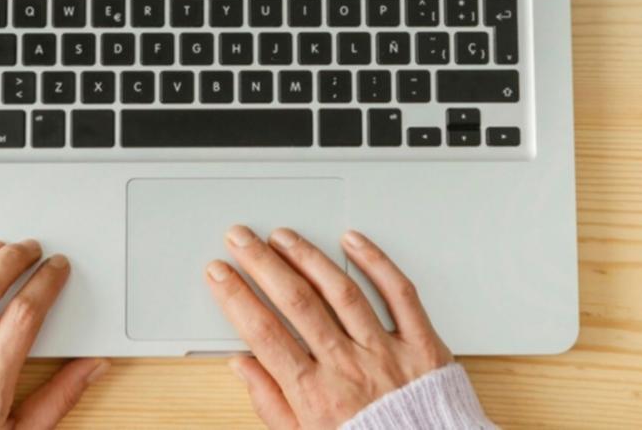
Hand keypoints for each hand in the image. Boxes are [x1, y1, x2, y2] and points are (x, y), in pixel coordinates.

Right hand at [206, 227, 452, 429]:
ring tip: (284, 237)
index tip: (219, 273)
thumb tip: (243, 365)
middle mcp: (349, 368)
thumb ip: (271, 403)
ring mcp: (387, 353)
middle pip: (296, 302)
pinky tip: (353, 241)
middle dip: (262, 263)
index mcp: (315, 396)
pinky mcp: (423, 345)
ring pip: (341, 291)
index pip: (264, 333)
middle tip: (241, 238)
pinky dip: (376, 263)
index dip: (235, 297)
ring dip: (308, 257)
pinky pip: (400, 295)